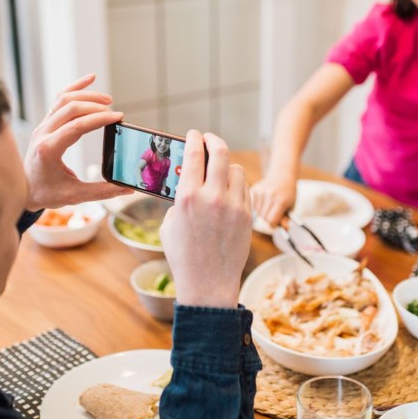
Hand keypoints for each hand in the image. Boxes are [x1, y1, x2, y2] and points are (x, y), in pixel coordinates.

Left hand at [24, 74, 129, 210]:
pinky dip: (74, 88)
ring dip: (87, 96)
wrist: (22, 190)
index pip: (76, 126)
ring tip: (107, 100)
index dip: (99, 119)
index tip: (117, 118)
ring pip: (63, 100)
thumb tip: (127, 189)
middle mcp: (43, 133)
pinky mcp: (45, 123)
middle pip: (71, 109)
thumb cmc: (45, 193)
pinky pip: (59, 100)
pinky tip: (89, 79)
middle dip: (96, 107)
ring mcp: (42, 126)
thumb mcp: (74, 196)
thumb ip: (102, 192)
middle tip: (115, 113)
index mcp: (48, 150)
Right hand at [160, 131, 251, 307]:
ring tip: (219, 170)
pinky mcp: (247, 216)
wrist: (208, 284)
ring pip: (236, 169)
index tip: (194, 134)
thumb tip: (186, 180)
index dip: (194, 138)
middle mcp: (212, 197)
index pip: (194, 154)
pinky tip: (229, 190)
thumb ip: (178, 199)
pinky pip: (245, 189)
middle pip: (220, 152)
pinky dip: (237, 184)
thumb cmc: (183, 256)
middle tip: (209, 140)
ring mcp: (233, 206)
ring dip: (226, 165)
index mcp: (187, 197)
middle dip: (214, 140)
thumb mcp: (170, 224)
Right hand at [250, 173, 296, 228]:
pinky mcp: (254, 190)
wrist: (282, 174)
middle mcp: (269, 196)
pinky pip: (254, 206)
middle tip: (275, 213)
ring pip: (258, 213)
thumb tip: (284, 229)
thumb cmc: (288, 193)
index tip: (277, 222)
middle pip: (264, 218)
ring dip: (263, 213)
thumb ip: (286, 219)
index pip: (271, 221)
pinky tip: (265, 200)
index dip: (274, 224)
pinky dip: (259, 206)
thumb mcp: (291, 206)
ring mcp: (260, 192)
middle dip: (269, 219)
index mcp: (280, 201)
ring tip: (270, 205)